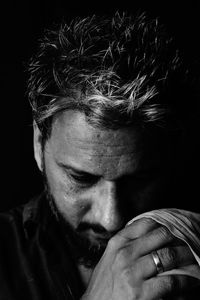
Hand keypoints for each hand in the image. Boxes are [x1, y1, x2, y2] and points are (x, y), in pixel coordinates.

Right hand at [81, 218, 199, 299]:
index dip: (164, 223)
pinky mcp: (141, 293)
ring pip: (169, 255)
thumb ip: (126, 243)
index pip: (146, 223)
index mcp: (117, 243)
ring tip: (194, 258)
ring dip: (186, 256)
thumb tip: (150, 232)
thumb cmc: (104, 284)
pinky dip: (186, 280)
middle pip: (161, 235)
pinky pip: (171, 281)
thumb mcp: (110, 258)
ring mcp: (133, 272)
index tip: (173, 228)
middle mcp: (125, 253)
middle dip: (178, 237)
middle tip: (187, 241)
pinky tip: (192, 280)